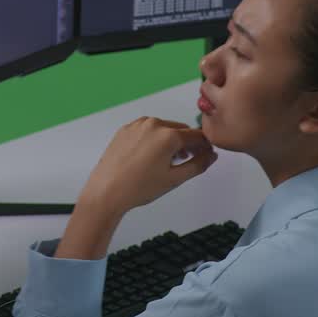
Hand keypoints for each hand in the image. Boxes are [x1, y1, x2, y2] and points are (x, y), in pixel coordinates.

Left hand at [78, 116, 217, 217]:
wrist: (106, 191)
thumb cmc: (138, 187)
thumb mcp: (174, 179)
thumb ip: (198, 165)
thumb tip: (211, 156)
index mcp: (168, 135)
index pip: (196, 135)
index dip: (204, 146)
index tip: (206, 154)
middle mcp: (153, 124)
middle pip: (180, 130)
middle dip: (187, 143)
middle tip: (187, 161)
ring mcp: (137, 125)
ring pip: (163, 128)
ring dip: (170, 140)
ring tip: (168, 161)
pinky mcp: (125, 130)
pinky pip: (146, 130)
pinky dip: (153, 139)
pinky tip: (150, 157)